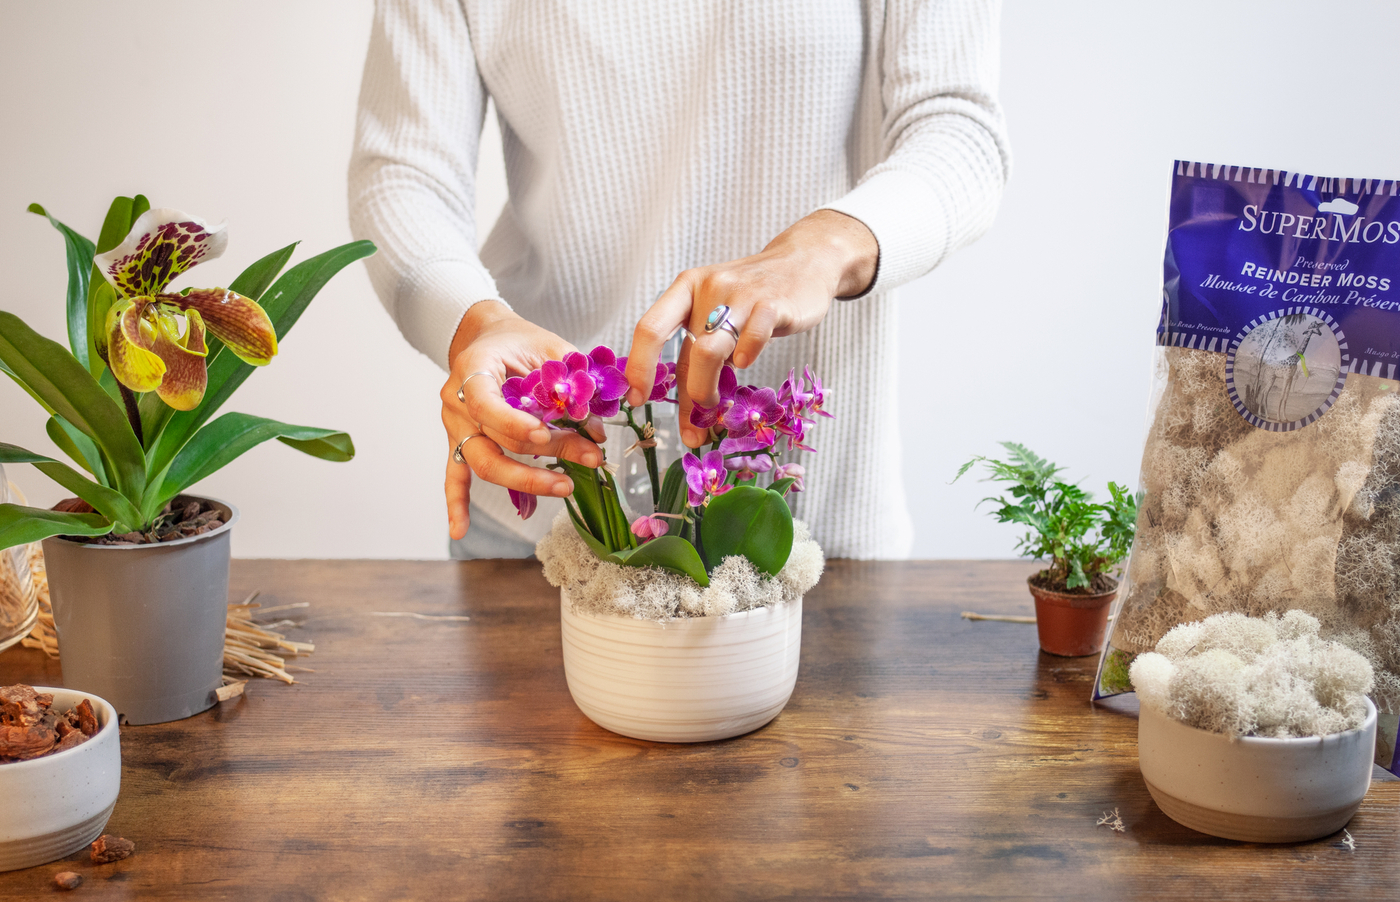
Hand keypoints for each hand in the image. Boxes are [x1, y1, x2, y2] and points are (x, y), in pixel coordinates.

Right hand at [443, 301, 606, 539]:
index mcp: (474, 368)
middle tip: (586, 460)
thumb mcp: (550, 349)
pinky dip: (456, 504)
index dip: (514, 423)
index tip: (545, 434)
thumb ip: (572, 385)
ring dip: (524, 480)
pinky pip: (454, 475)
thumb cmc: (520, 339)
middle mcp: (456, 400)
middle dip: (542, 455)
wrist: (487, 335)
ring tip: (565, 486)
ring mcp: (454, 425)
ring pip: (482, 462)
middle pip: (492, 440)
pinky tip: (459, 530)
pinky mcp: (459, 442)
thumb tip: (597, 431)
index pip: (486, 403)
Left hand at [623, 210, 876, 446]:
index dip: (638, 367)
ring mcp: (741, 295)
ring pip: (712, 351)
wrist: (803, 263)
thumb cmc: (750, 298)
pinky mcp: (773, 304)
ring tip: (715, 403)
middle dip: (688, 394)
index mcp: (686, 288)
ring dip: (708, 387)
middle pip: (686, 350)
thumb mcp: (715, 316)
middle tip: (695, 418)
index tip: (634, 400)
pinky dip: (746, 359)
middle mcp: (709, 288)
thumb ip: (696, 356)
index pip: (650, 328)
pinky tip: (745, 361)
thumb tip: (687, 417)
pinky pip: (753, 340)